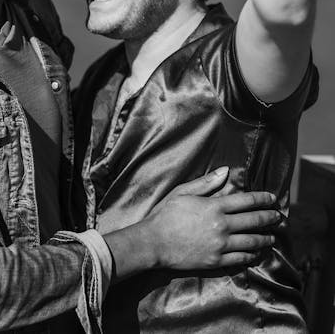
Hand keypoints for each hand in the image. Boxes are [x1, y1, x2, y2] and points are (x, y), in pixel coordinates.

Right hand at [144, 170, 278, 269]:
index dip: (262, 199)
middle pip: (253, 221)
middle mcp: (222, 226)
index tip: (272, 199)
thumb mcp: (183, 192)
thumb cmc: (166, 214)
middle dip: (269, 218)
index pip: (246, 201)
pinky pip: (241, 259)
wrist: (154, 242)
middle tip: (278, 217)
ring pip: (251, 242)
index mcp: (214, 206)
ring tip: (272, 237)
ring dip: (264, 238)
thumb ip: (206, 183)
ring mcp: (220, 245)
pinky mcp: (216, 261)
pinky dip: (252, 255)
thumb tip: (226, 172)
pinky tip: (256, 253)